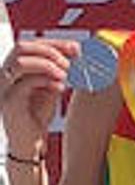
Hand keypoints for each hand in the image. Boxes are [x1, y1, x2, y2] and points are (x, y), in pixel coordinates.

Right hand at [1, 39, 78, 154]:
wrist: (29, 141)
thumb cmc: (38, 113)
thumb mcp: (51, 85)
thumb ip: (59, 70)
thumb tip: (77, 52)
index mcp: (14, 68)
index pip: (31, 44)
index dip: (55, 43)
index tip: (77, 48)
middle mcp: (4, 75)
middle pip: (22, 47)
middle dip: (51, 50)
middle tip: (70, 62)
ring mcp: (3, 88)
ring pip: (20, 63)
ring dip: (48, 64)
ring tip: (65, 74)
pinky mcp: (8, 102)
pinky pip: (23, 84)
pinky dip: (46, 81)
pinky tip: (60, 87)